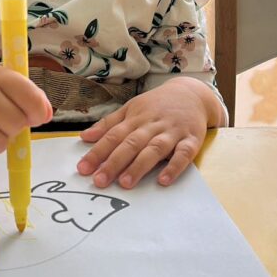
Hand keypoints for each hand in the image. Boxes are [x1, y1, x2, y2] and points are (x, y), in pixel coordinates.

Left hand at [77, 79, 219, 189]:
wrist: (193, 93)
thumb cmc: (158, 104)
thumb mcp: (131, 108)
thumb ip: (109, 124)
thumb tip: (84, 136)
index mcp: (135, 118)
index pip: (113, 135)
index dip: (97, 152)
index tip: (83, 168)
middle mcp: (152, 125)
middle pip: (131, 143)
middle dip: (114, 162)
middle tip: (99, 180)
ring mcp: (172, 132)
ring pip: (154, 149)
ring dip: (139, 166)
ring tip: (125, 183)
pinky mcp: (192, 140)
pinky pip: (183, 154)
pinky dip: (174, 167)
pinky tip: (164, 180)